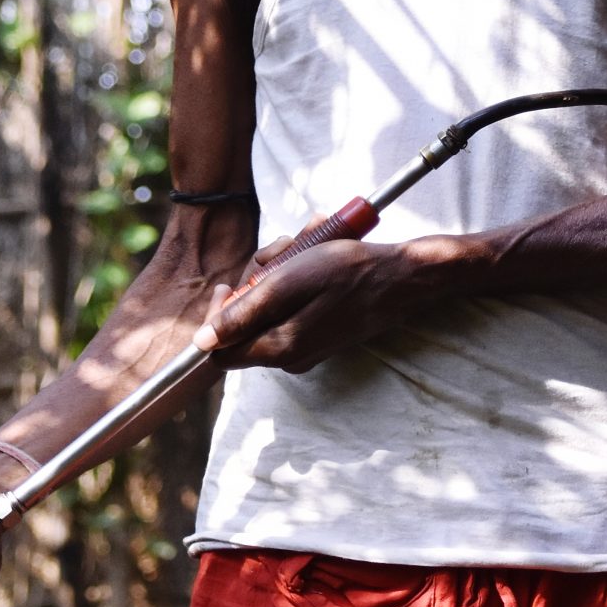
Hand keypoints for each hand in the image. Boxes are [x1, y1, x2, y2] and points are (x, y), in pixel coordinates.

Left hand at [191, 237, 404, 373]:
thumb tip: (204, 341)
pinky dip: (293, 282)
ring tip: (300, 249)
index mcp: (279, 349)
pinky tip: (312, 259)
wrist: (402, 278)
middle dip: (252, 286)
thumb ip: (245, 314)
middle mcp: (289, 358)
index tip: (233, 283)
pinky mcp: (317, 335)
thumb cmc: (348, 271)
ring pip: (266, 314)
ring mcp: (304, 348)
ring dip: (274, 277)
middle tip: (278, 254)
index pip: (219, 351)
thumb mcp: (289, 282)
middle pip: (243, 328)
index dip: (218, 315)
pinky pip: (288, 310)